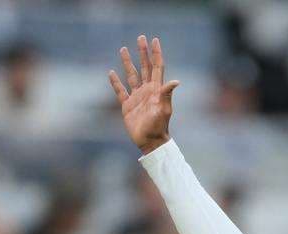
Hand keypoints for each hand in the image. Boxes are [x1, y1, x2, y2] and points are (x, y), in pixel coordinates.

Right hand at [110, 34, 178, 153]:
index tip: (154, 40)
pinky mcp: (127, 106)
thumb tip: (176, 81)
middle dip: (142, 52)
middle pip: (144, 67)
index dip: (156, 53)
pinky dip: (115, 82)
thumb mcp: (163, 109)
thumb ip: (167, 94)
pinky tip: (111, 73)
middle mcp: (147, 90)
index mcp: (156, 89)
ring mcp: (137, 97)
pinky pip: (120, 91)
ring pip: (132, 75)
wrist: (149, 142)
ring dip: (128, 63)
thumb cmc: (158, 127)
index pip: (157, 67)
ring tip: (123, 49)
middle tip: (140, 37)